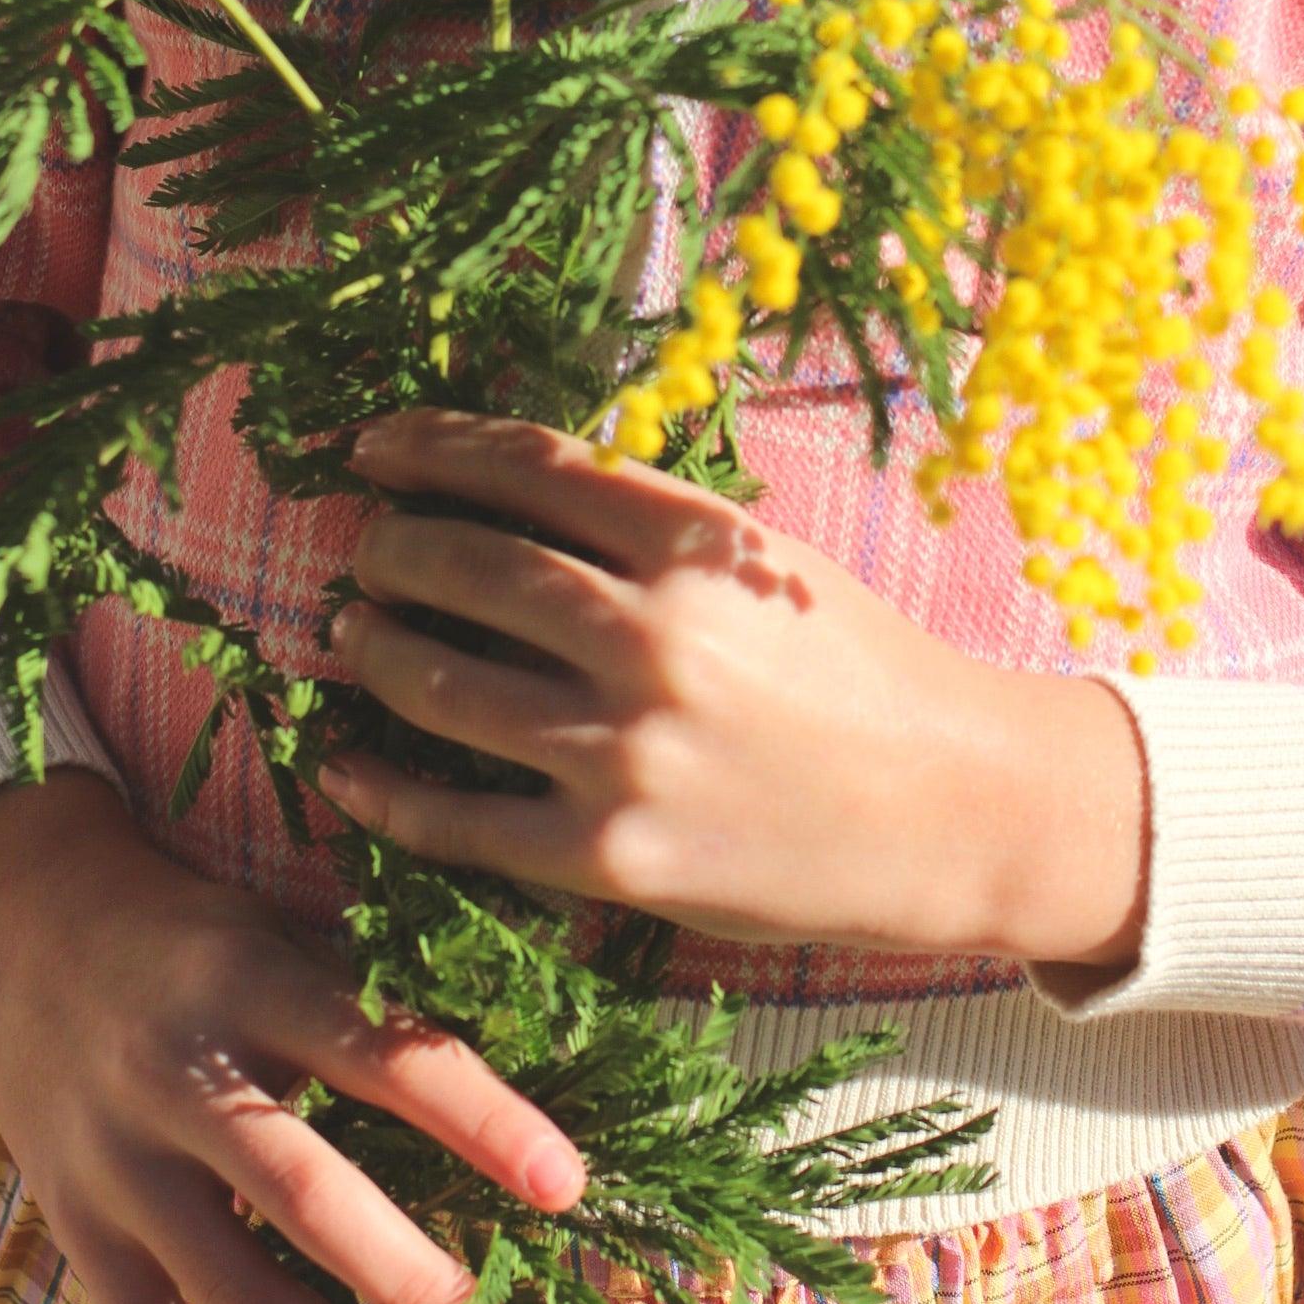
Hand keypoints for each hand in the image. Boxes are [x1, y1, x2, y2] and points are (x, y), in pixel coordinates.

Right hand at [0, 770, 586, 1303]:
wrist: (21, 919)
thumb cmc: (196, 932)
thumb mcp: (279, 933)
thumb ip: (372, 1004)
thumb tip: (525, 1083)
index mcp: (252, 983)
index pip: (384, 1057)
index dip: (481, 1121)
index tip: (568, 1186)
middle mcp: (182, 1078)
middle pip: (305, 1196)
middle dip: (409, 1277)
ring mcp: (121, 1165)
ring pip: (234, 1291)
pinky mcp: (81, 1230)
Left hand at [321, 411, 1149, 970]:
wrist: (955, 810)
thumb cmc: (858, 672)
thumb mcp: (764, 566)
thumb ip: (648, 529)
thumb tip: (502, 495)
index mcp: (697, 543)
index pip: (527, 467)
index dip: (432, 448)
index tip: (376, 449)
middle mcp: (653, 635)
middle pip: (466, 565)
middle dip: (389, 548)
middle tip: (361, 549)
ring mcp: (625, 750)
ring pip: (440, 683)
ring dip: (374, 650)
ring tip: (351, 635)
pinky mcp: (610, 855)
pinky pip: (459, 816)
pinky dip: (385, 787)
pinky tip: (349, 764)